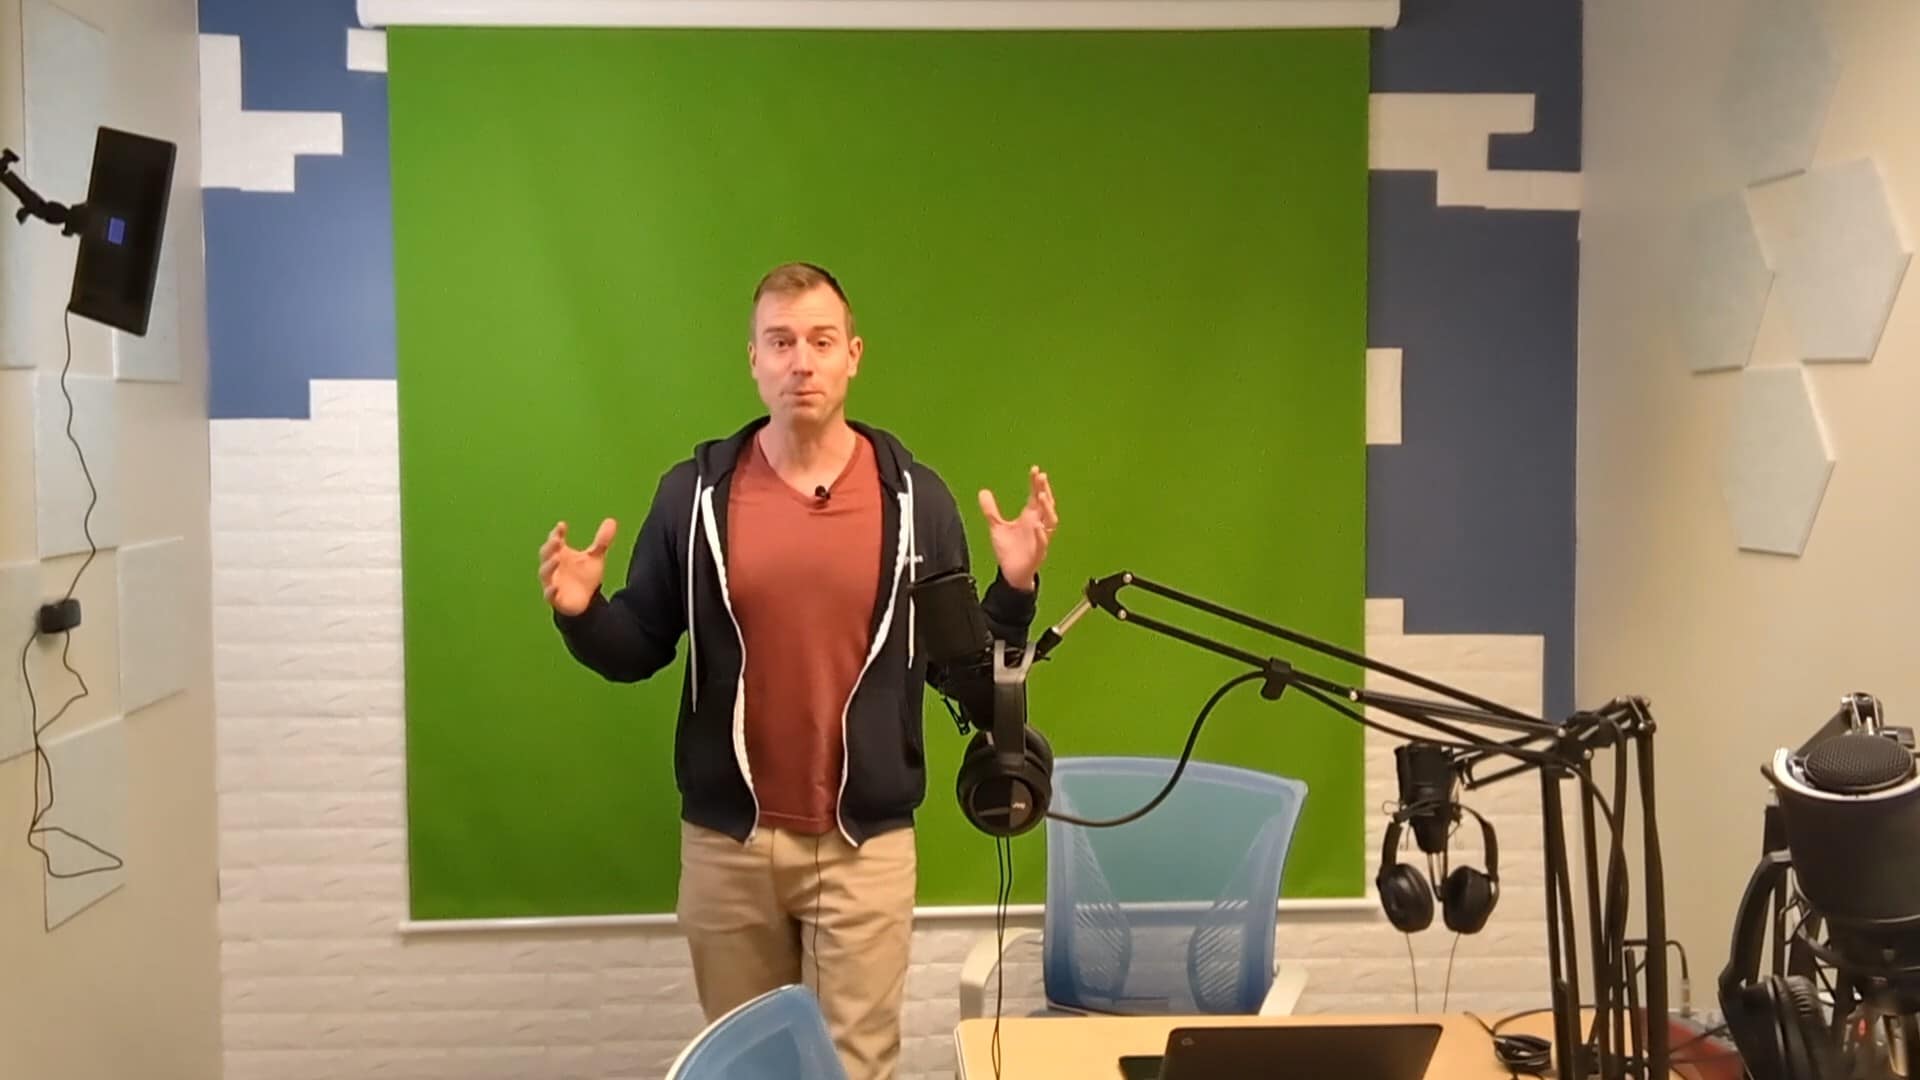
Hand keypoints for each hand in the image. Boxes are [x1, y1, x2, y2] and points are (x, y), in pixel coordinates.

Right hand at [539, 518, 615, 615]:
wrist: (585, 601)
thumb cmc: (584, 576)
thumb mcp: (594, 557)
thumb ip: (601, 541)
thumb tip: (612, 520)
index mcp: (559, 554)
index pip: (555, 540)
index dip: (556, 533)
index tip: (562, 525)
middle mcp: (552, 566)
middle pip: (546, 554)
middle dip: (550, 547)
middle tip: (557, 539)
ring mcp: (551, 582)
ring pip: (545, 573)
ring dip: (549, 565)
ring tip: (556, 558)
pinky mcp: (554, 598)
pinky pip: (549, 594)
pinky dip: (550, 591)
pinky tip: (554, 587)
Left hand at [978, 466, 1057, 592]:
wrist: (1011, 573)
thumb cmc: (1009, 549)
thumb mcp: (997, 527)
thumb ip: (991, 510)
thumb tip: (983, 491)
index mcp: (1030, 517)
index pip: (1035, 496)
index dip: (1036, 483)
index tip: (1035, 470)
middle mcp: (1038, 524)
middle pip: (1045, 504)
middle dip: (1044, 490)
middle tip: (1041, 477)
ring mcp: (1040, 538)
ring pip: (1050, 521)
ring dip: (1047, 508)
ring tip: (1041, 496)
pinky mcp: (1038, 552)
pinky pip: (1043, 542)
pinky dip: (1042, 534)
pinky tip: (1038, 527)